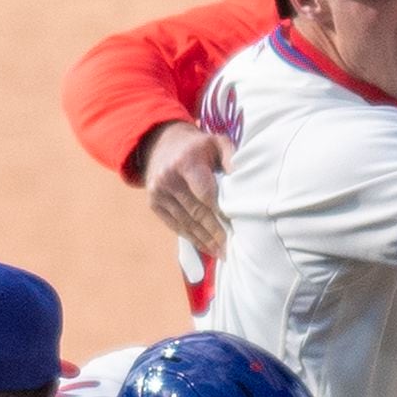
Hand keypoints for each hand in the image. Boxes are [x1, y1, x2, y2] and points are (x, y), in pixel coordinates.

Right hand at [140, 121, 235, 256]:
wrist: (161, 143)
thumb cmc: (198, 147)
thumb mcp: (216, 143)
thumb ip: (231, 158)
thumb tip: (243, 184)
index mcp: (185, 162)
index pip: (205, 193)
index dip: (221, 212)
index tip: (236, 227)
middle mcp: (168, 177)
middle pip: (196, 212)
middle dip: (215, 232)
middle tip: (232, 248)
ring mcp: (158, 192)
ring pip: (186, 222)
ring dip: (205, 240)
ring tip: (223, 253)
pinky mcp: (153, 203)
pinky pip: (175, 225)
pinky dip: (192, 238)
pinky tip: (207, 248)